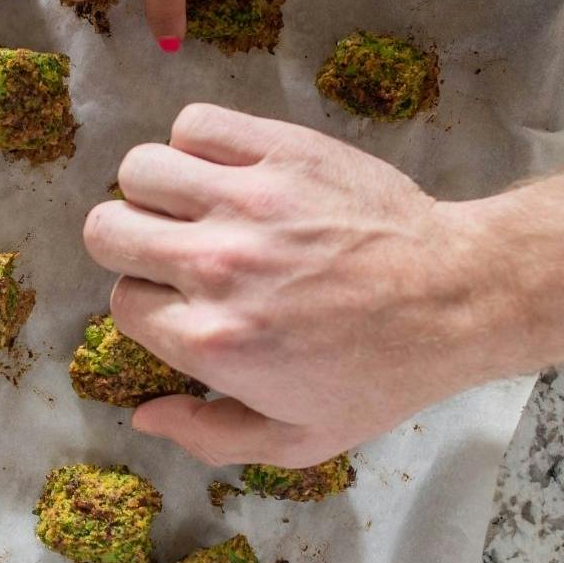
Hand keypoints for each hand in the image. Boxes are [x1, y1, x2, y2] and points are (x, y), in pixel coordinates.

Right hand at [83, 105, 527, 465]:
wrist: (456, 297)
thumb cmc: (382, 373)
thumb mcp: (300, 438)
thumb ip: (210, 436)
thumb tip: (144, 415)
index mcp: (213, 342)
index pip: (122, 303)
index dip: (148, 304)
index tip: (182, 303)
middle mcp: (217, 266)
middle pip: (107, 229)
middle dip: (131, 245)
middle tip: (172, 251)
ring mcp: (247, 201)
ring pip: (139, 170)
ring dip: (156, 190)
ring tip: (194, 205)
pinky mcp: (281, 151)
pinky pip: (195, 124)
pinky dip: (197, 142)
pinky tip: (226, 170)